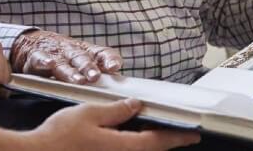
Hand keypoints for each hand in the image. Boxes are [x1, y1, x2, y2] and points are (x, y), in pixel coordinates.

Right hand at [11, 30, 122, 83]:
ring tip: (78, 80)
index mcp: (86, 52)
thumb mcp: (83, 60)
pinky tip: (49, 64)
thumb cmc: (64, 57)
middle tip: (95, 76)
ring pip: (64, 63)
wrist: (33, 43)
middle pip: (82, 58)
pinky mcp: (36, 57)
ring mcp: (54, 54)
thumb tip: (118, 89)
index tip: (115, 67)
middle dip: (89, 67)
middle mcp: (71, 51)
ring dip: (71, 71)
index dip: (108, 59)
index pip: (101, 53)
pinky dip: (44, 61)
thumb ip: (99, 72)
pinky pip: (40, 59)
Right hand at [26, 99, 199, 150]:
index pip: (158, 142)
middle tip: (178, 132)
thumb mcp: (89, 114)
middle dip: (164, 141)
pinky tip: (126, 137)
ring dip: (147, 143)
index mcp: (122, 148)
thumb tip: (136, 106)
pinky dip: (131, 146)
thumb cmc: (58, 137)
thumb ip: (116, 111)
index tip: (194, 134)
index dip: (178, 137)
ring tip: (152, 130)